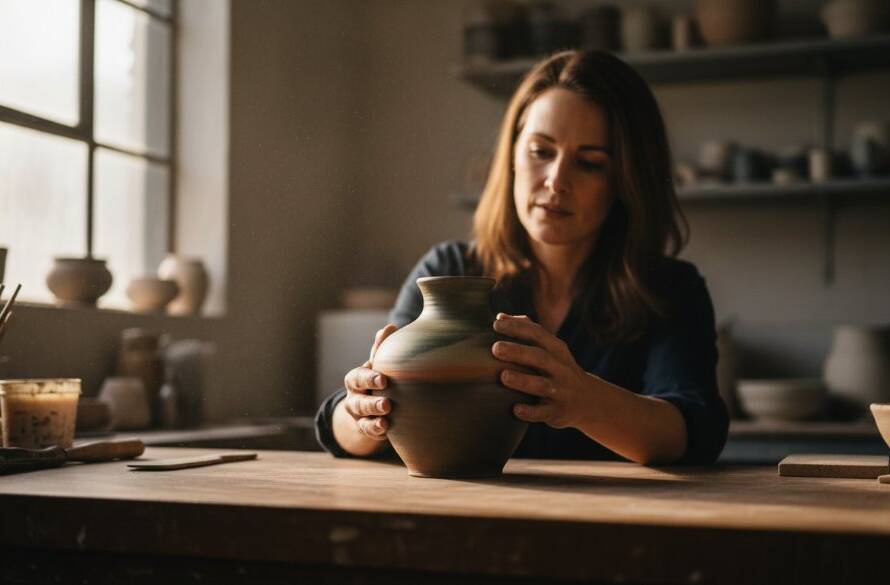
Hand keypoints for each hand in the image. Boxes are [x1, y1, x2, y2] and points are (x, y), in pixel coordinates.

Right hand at [342, 324, 397, 440]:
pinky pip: (368, 432)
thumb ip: (381, 349)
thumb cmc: (375, 379)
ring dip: (374, 419)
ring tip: (387, 419)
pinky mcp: (365, 429)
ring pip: (362, 418)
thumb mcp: (377, 365)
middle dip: (371, 403)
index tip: (384, 381)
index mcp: (355, 379)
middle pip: (358, 401)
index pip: (358, 377)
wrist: (367, 404)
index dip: (369, 379)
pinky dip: (376, 431)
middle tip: (387, 404)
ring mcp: (358, 415)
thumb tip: (390, 327)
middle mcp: (353, 397)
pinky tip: (387, 430)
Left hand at [492, 313, 589, 428]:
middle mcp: (560, 368)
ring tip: (504, 376)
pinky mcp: (557, 411)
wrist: (590, 401)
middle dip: (518, 352)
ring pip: (542, 385)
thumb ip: (528, 331)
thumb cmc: (559, 369)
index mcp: (556, 349)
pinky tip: (515, 409)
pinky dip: (530, 411)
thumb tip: (500, 317)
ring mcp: (560, 390)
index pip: (538, 333)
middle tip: (495, 348)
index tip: (496, 324)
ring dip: (523, 380)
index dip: (517, 328)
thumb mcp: (551, 348)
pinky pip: (544, 412)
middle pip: (540, 357)